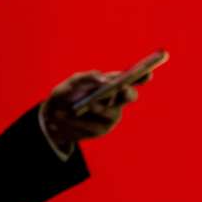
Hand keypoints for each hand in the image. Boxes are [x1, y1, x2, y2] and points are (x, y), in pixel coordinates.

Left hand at [39, 69, 153, 151]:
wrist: (53, 116)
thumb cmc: (66, 94)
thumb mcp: (72, 83)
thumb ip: (87, 77)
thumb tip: (103, 79)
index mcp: (111, 83)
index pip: (132, 78)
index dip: (143, 75)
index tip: (148, 72)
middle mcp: (116, 99)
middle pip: (130, 96)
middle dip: (128, 93)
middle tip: (122, 88)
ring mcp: (111, 115)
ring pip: (111, 112)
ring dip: (98, 107)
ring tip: (88, 104)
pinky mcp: (101, 129)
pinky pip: (95, 125)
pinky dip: (81, 121)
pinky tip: (68, 116)